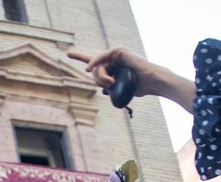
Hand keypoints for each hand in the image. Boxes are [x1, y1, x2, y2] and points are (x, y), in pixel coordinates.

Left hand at [68, 48, 192, 107]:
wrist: (152, 82)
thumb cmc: (138, 87)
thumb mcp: (118, 89)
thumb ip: (108, 86)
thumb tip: (102, 89)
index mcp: (112, 67)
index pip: (94, 62)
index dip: (81, 57)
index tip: (68, 54)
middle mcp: (113, 59)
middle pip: (94, 71)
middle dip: (98, 81)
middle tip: (109, 86)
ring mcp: (116, 54)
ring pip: (97, 66)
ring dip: (101, 78)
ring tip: (112, 83)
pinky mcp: (119, 51)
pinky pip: (101, 57)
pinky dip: (94, 63)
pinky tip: (89, 68)